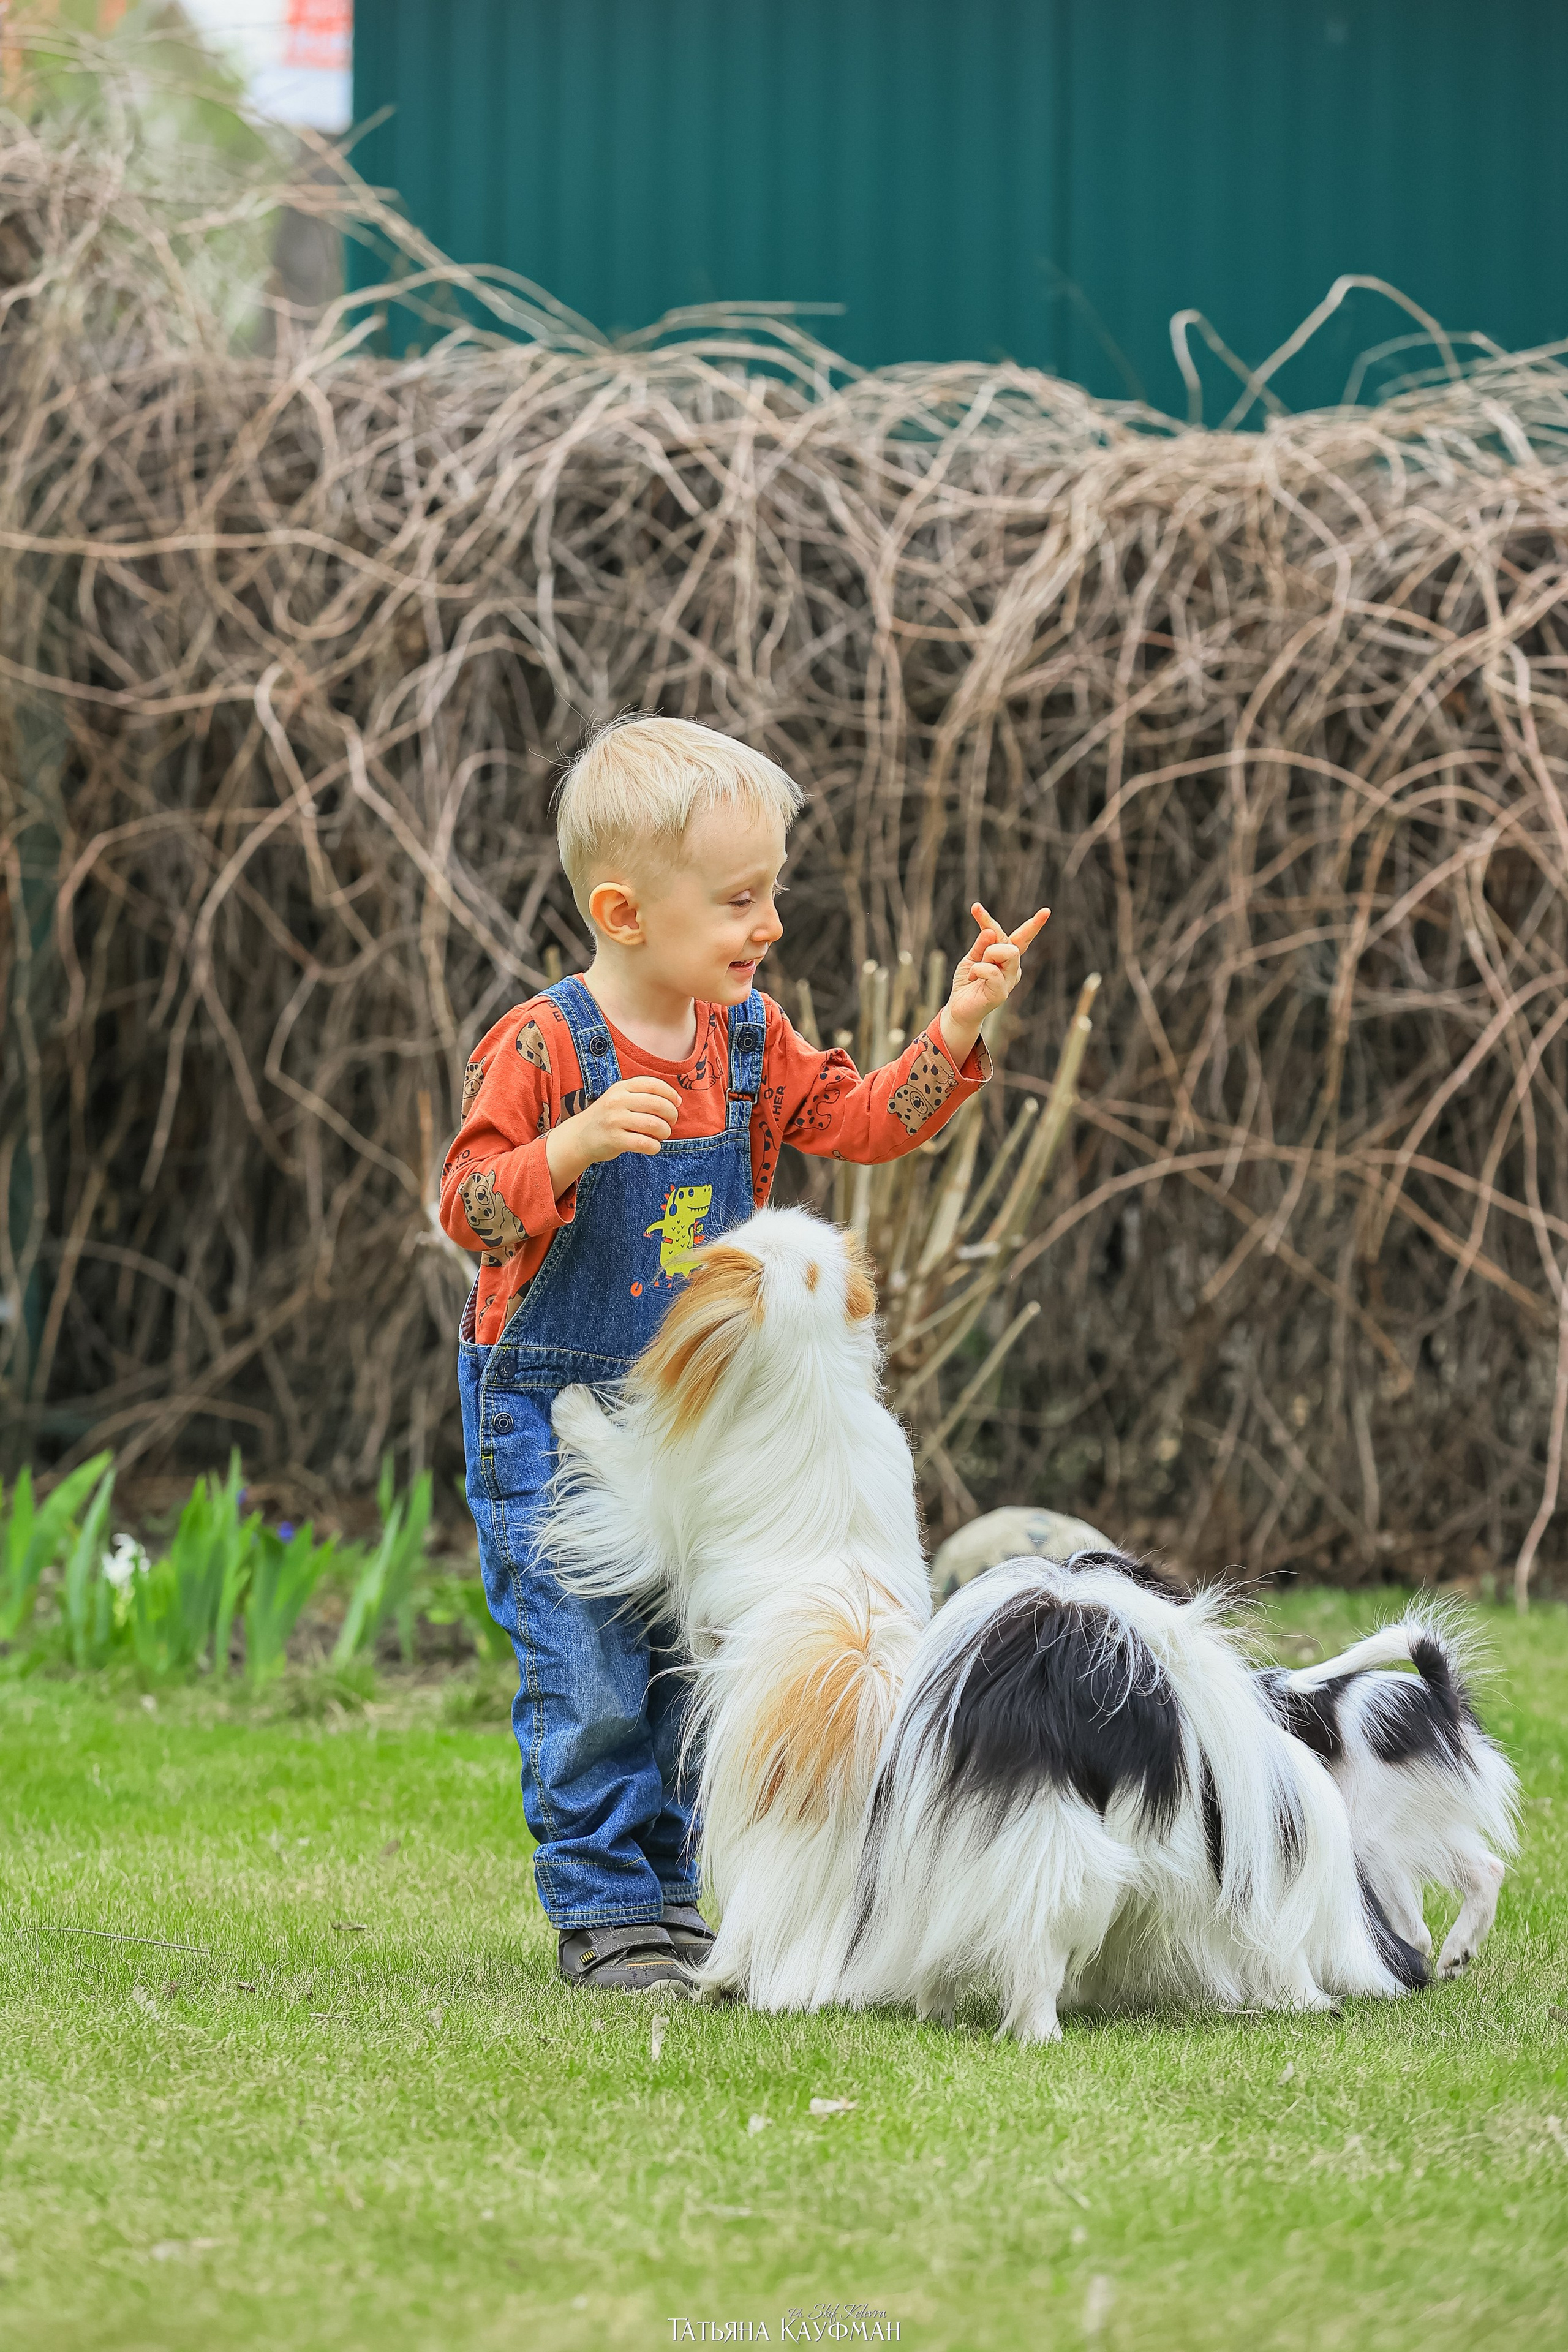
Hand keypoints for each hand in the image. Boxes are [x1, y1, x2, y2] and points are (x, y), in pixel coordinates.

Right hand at [545, 1075, 682, 1197]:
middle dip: (671, 1115)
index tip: (677, 1103)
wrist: (579, 1137)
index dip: (670, 1093)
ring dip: (665, 1132)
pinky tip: (653, 1146)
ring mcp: (615, 1120)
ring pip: (654, 1124)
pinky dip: (655, 1146)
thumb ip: (641, 1095)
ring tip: (662, 1135)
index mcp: (621, 1088)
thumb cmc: (607, 1117)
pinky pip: (645, 1143)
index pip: (653, 1084)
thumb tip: (674, 1101)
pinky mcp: (615, 1140)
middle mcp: (617, 1101)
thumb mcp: (618, 1098)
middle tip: (671, 1123)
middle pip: (658, 1104)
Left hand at [939, 902, 1050, 1066]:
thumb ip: (981, 944)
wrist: (958, 1008)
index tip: (1046, 911)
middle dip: (993, 934)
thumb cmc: (968, 981)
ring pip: (1007, 952)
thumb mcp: (972, 957)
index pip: (1022, 937)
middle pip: (1013, 942)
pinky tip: (973, 979)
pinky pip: (991, 970)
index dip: (1034, 925)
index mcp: (1008, 957)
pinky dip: (977, 969)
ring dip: (987, 954)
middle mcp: (1013, 968)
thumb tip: (991, 930)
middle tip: (979, 951)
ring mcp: (1009, 981)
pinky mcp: (1001, 993)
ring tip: (975, 969)